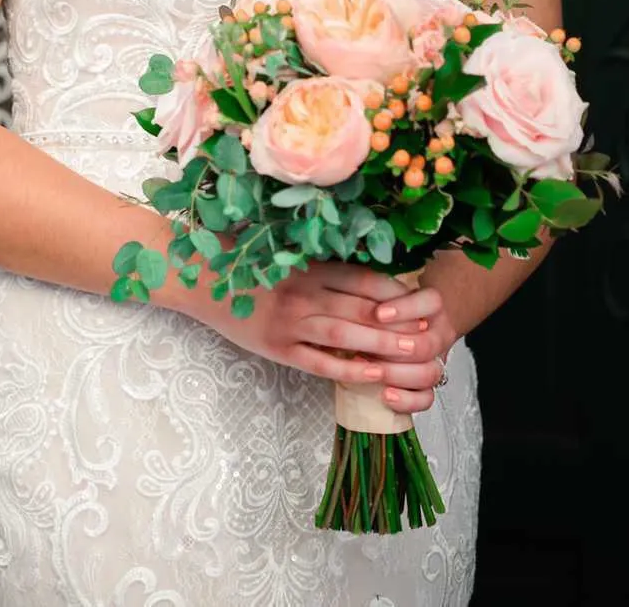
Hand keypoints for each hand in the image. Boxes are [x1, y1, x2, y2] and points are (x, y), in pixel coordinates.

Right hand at [173, 261, 455, 413]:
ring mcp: (291, 322)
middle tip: (429, 335)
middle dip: (399, 322)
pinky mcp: (277, 348)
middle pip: (361, 308)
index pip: (364, 279)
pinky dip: (346, 369)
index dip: (397, 293)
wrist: (199, 276)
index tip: (422, 303)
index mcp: (309, 266)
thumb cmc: (244, 260)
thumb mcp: (285, 252)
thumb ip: (321, 263)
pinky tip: (370, 375)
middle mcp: (304, 292)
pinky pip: (318, 362)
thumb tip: (364, 276)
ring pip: (345, 336)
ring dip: (380, 345)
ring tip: (410, 355)